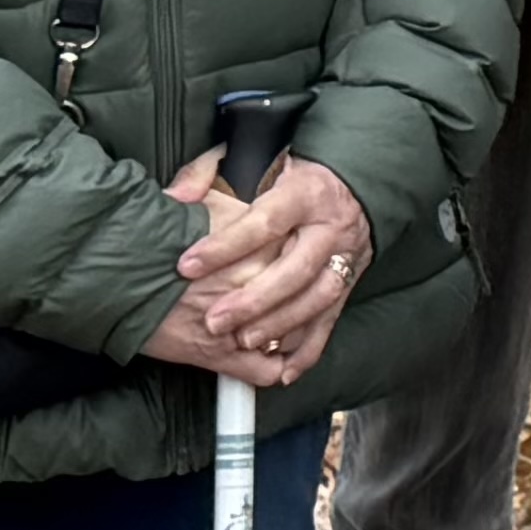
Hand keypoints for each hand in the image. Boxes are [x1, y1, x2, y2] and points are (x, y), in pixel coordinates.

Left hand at [166, 153, 370, 377]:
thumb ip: (209, 174)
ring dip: (281, 323)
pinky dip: (310, 347)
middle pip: (296, 268)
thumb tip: (175, 197)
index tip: (187, 265)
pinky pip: (332, 319)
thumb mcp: (255, 160)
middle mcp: (330, 226)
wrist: (355, 181)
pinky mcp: (350, 281)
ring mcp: (345, 256)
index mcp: (305, 192)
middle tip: (214, 320)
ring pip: (318, 297)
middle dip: (255, 299)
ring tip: (244, 341)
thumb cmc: (293, 174)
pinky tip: (284, 369)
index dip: (225, 245)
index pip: (264, 222)